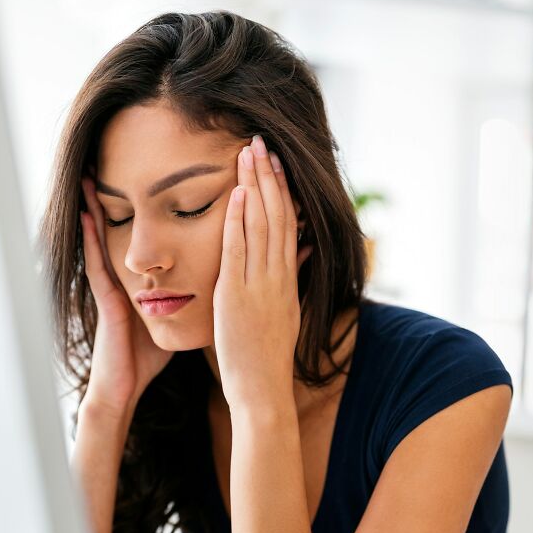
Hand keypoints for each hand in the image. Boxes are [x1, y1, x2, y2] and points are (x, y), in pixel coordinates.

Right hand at [79, 176, 174, 418]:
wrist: (127, 385)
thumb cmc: (149, 356)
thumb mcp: (175, 319)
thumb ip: (193, 300)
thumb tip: (221, 286)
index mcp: (147, 277)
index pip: (152, 234)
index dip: (157, 208)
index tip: (164, 177)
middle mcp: (127, 274)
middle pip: (128, 228)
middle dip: (126, 197)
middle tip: (122, 161)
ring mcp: (113, 283)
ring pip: (106, 236)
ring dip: (99, 207)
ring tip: (94, 174)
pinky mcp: (105, 296)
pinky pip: (95, 260)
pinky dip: (89, 237)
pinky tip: (85, 213)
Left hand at [212, 136, 312, 413]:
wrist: (263, 390)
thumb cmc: (265, 359)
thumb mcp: (283, 313)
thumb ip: (288, 279)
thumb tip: (299, 251)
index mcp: (286, 280)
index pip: (287, 225)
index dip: (281, 190)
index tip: (274, 162)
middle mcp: (277, 277)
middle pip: (277, 216)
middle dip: (269, 177)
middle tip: (261, 141)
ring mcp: (259, 285)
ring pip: (260, 226)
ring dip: (253, 186)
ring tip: (248, 153)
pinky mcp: (237, 296)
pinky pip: (238, 251)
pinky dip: (236, 221)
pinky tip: (233, 194)